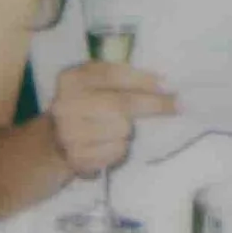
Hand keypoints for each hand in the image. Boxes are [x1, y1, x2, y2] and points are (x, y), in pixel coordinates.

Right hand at [47, 57, 175, 178]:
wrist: (53, 141)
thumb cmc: (84, 106)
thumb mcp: (92, 84)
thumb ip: (119, 79)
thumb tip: (163, 84)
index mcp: (71, 79)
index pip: (110, 75)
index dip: (141, 79)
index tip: (167, 83)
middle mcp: (66, 105)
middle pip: (120, 104)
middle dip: (153, 104)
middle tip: (178, 105)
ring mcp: (69, 133)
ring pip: (121, 130)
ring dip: (129, 130)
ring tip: (117, 128)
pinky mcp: (77, 158)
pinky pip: (116, 151)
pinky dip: (120, 148)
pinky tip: (109, 143)